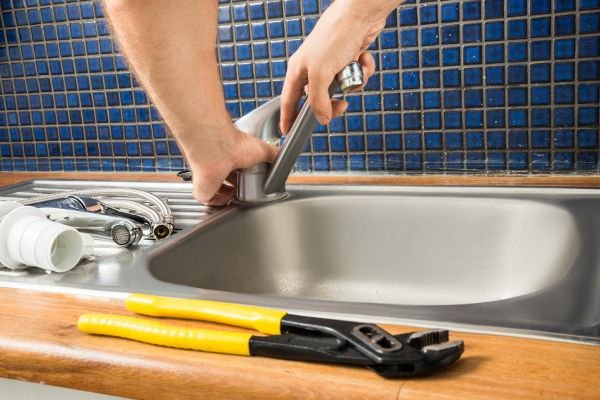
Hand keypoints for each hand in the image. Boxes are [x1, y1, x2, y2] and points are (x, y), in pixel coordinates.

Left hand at [182, 124, 277, 205]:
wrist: (220, 148)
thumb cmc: (235, 143)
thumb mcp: (263, 150)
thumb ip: (274, 155)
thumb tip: (285, 158)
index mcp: (229, 156)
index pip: (235, 170)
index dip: (243, 178)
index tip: (250, 184)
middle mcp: (217, 166)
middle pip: (225, 181)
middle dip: (236, 189)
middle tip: (246, 193)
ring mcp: (208, 177)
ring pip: (216, 191)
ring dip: (227, 197)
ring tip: (239, 200)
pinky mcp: (202, 189)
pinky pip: (209, 200)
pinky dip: (220, 202)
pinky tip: (229, 201)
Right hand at [280, 0, 391, 133]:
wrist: (360, 14)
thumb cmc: (335, 36)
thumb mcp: (320, 74)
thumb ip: (318, 101)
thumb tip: (322, 119)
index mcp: (299, 70)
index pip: (289, 100)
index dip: (288, 117)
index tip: (287, 132)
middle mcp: (313, 68)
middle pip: (320, 99)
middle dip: (334, 102)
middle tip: (343, 105)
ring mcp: (332, 64)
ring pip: (342, 88)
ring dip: (353, 83)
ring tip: (354, 70)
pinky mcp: (349, 58)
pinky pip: (356, 76)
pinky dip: (362, 70)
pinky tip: (363, 58)